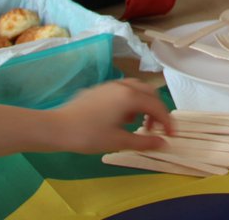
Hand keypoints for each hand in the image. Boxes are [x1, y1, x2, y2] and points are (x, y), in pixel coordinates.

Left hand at [48, 79, 171, 153]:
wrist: (56, 128)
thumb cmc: (88, 135)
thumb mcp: (118, 141)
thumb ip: (144, 141)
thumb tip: (163, 143)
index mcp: (130, 97)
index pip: (157, 106)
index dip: (167, 121)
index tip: (171, 135)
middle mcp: (123, 86)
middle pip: (149, 93)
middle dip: (156, 110)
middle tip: (155, 129)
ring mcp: (110, 85)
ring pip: (136, 89)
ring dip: (143, 104)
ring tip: (138, 123)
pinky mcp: (100, 89)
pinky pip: (123, 90)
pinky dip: (130, 102)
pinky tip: (121, 118)